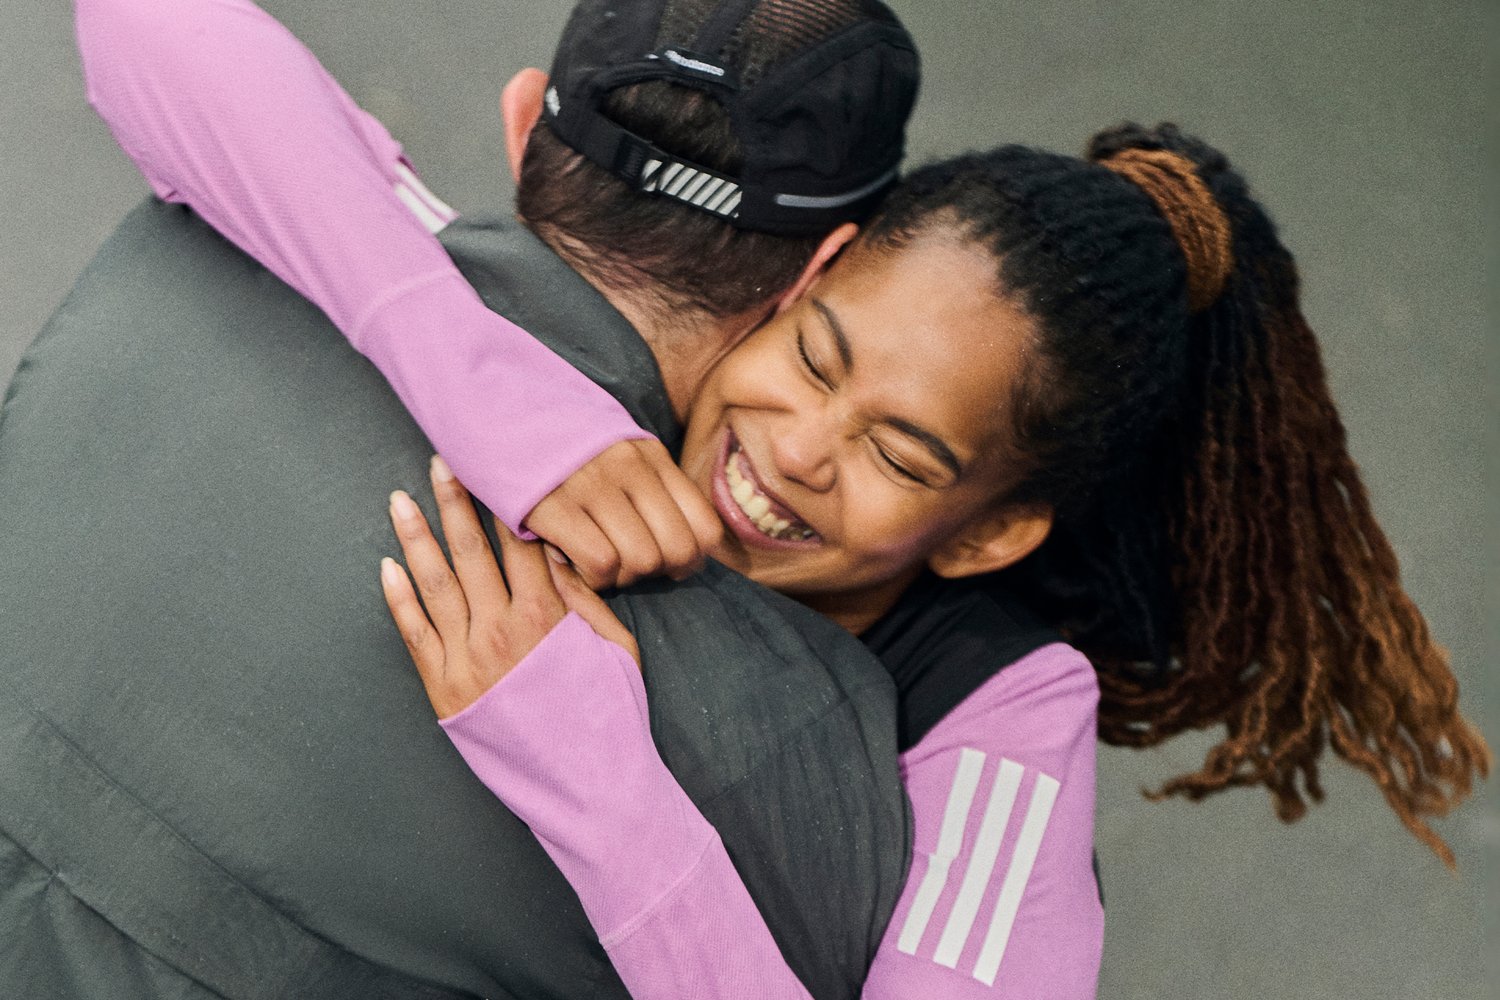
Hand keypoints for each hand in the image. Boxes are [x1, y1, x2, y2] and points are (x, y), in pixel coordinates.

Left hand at [381, 456, 639, 718]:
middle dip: (453, 503)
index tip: (491, 468)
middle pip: (470, 552)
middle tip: (439, 462)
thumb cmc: (611, 715)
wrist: (588, 784)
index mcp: (546, 617)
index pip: (519, 543)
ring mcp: (468, 661)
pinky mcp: (445, 690)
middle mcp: (501, 631)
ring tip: (399, 502)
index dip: (503, 502)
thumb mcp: (617, 649)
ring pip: (433, 585)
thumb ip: (585, 600)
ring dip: (414, 539)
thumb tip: (557, 555)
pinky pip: (414, 635)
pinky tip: (386, 567)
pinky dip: (398, 599)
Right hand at [524, 438, 722, 589]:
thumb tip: (691, 546)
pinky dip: (593, 576)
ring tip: (602, 562)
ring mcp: (592, 486)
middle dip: (659, 571)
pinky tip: (577, 562)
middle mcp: (629, 468)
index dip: (694, 558)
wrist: (500, 415)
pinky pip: (600, 562)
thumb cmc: (567, 451)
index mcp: (652, 457)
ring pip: (641, 559)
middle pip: (677, 549)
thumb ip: (655, 488)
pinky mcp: (555, 506)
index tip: (671, 563)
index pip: (705, 526)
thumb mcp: (621, 452)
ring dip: (623, 576)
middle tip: (632, 567)